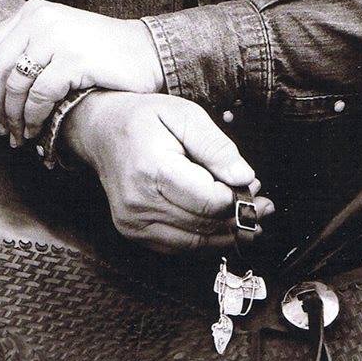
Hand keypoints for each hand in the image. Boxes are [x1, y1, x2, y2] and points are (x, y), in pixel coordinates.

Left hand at [0, 0, 164, 143]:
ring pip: (15, 86)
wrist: (147, 52)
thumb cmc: (100, 53)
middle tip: (3, 130)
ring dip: (13, 118)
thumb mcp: (57, 39)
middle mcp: (40, 19)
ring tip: (20, 136)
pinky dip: (34, 118)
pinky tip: (38, 130)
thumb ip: (26, 52)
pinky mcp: (73, 58)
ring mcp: (57, 37)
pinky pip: (39, 96)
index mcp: (32, 12)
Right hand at [62, 91, 274, 252]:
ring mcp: (132, 222)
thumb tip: (244, 178)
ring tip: (250, 219)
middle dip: (239, 217)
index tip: (253, 186)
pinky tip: (221, 227)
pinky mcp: (133, 232)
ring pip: (194, 241)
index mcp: (152, 169)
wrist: (99, 131)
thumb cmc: (142, 118)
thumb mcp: (183, 114)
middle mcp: (138, 202)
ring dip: (226, 233)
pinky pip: (178, 246)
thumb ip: (215, 146)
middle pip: (204, 224)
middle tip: (262, 205)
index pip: (208, 201)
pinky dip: (203, 239)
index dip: (237, 198)